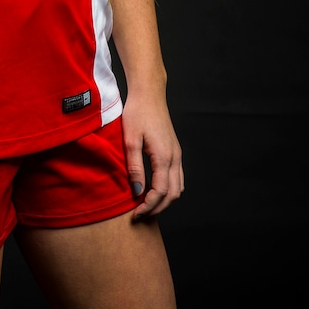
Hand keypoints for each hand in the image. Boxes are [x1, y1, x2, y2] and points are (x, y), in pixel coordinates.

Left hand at [121, 95, 184, 218]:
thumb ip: (135, 167)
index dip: (149, 206)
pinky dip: (168, 189)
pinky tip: (154, 190)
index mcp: (164, 156)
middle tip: (140, 215)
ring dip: (164, 200)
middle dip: (157, 208)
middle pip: (172, 194)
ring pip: (178, 187)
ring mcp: (177, 154)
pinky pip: (177, 177)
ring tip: (146, 205)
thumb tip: (137, 191)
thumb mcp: (130, 140)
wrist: (149, 93)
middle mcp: (175, 157)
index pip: (160, 192)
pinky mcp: (174, 150)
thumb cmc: (137, 113)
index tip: (135, 214)